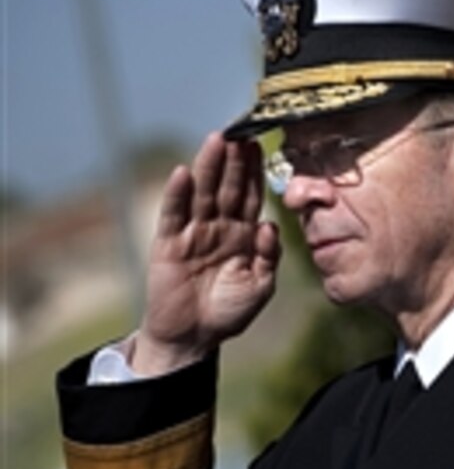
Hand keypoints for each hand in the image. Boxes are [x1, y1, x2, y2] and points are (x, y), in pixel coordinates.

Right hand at [132, 132, 280, 374]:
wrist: (194, 337)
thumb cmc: (229, 311)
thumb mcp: (260, 285)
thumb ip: (269, 256)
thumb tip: (269, 225)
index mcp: (244, 234)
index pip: (251, 196)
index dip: (256, 172)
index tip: (264, 145)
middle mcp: (219, 227)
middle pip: (228, 187)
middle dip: (235, 160)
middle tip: (242, 131)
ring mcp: (193, 232)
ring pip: (203, 193)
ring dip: (209, 166)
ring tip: (216, 139)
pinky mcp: (169, 244)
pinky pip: (174, 215)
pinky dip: (178, 195)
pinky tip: (182, 174)